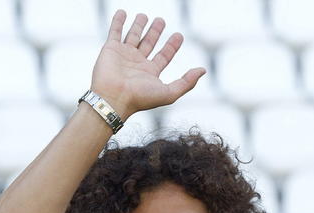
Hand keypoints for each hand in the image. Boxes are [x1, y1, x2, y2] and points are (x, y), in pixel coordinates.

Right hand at [90, 10, 205, 120]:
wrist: (113, 98)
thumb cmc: (140, 98)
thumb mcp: (169, 93)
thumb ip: (186, 82)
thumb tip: (203, 70)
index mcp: (150, 73)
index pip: (163, 56)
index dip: (171, 46)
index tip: (179, 35)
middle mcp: (137, 64)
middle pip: (148, 43)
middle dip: (155, 32)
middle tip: (161, 21)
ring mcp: (123, 55)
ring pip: (133, 36)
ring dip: (138, 26)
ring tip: (144, 15)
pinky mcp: (110, 49)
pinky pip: (115, 32)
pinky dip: (118, 22)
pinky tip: (123, 12)